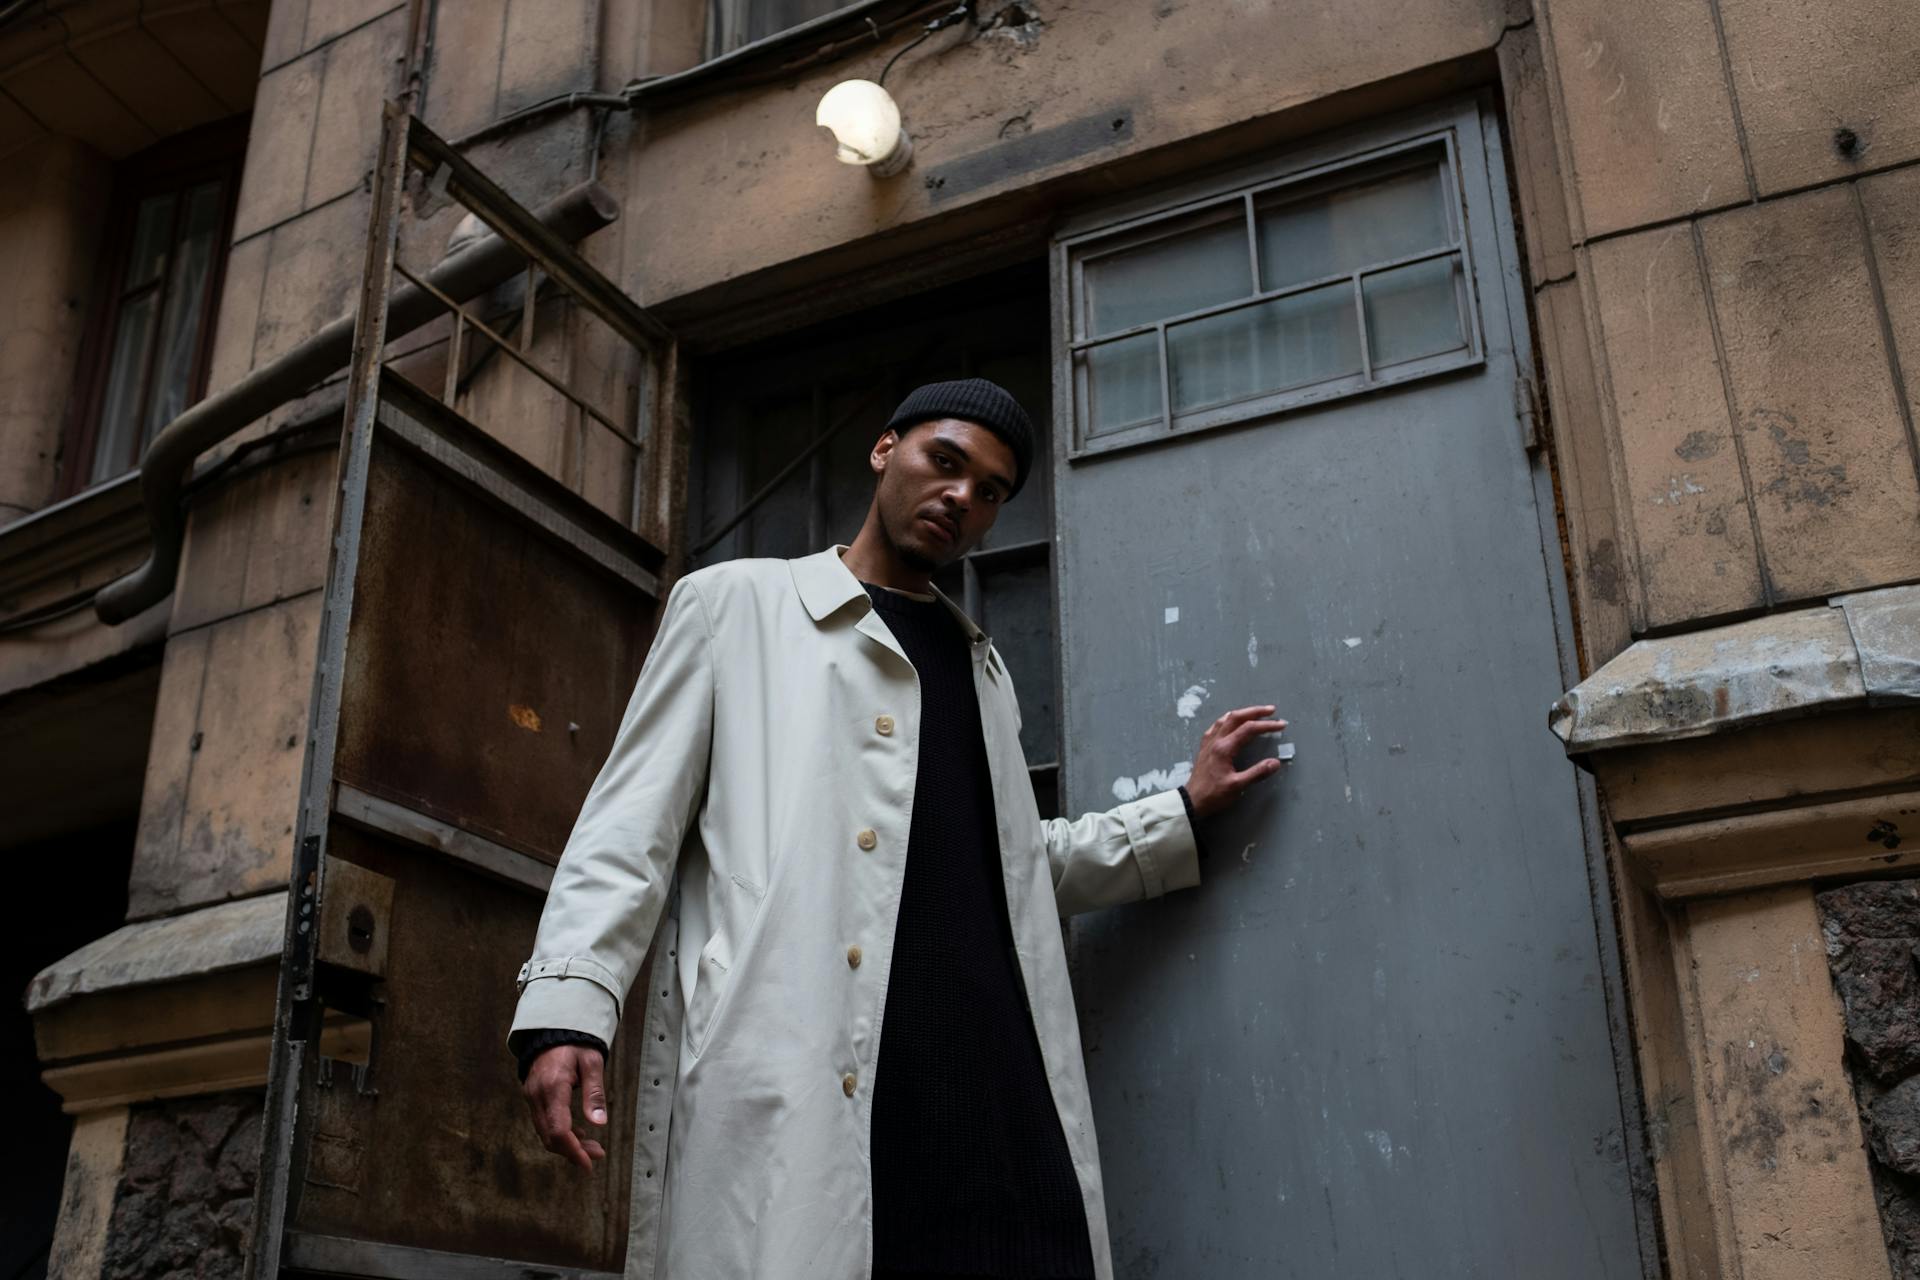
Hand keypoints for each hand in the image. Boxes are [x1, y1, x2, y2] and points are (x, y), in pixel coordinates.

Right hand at [522, 1044, 608, 1171]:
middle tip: (598, 1154)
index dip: (573, 1151)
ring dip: (567, 1144)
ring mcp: (531, 1096)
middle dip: (573, 1151)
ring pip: (545, 1132)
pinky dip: (560, 1133)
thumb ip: (594, 1093)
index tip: (588, 1164)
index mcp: (553, 1086)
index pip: (558, 1129)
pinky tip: (578, 1133)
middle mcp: (537, 1095)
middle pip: (550, 1136)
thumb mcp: (592, 1063)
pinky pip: (543, 1123)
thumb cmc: (576, 1044)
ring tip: (593, 1147)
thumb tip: (599, 1123)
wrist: (553, 1030)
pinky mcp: (532, 1097)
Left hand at [1184, 704, 1288, 819]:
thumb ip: (1257, 773)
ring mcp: (1209, 742)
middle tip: (1271, 710)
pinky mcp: (1205, 747)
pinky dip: (1228, 720)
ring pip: (1226, 719)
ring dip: (1242, 713)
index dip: (1267, 725)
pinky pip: (1217, 726)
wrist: (1192, 801)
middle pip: (1236, 717)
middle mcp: (1216, 741)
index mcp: (1224, 748)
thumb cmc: (1214, 795)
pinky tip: (1231, 722)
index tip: (1281, 725)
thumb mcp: (1237, 786)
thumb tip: (1275, 763)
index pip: (1249, 729)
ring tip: (1255, 712)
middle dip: (1255, 711)